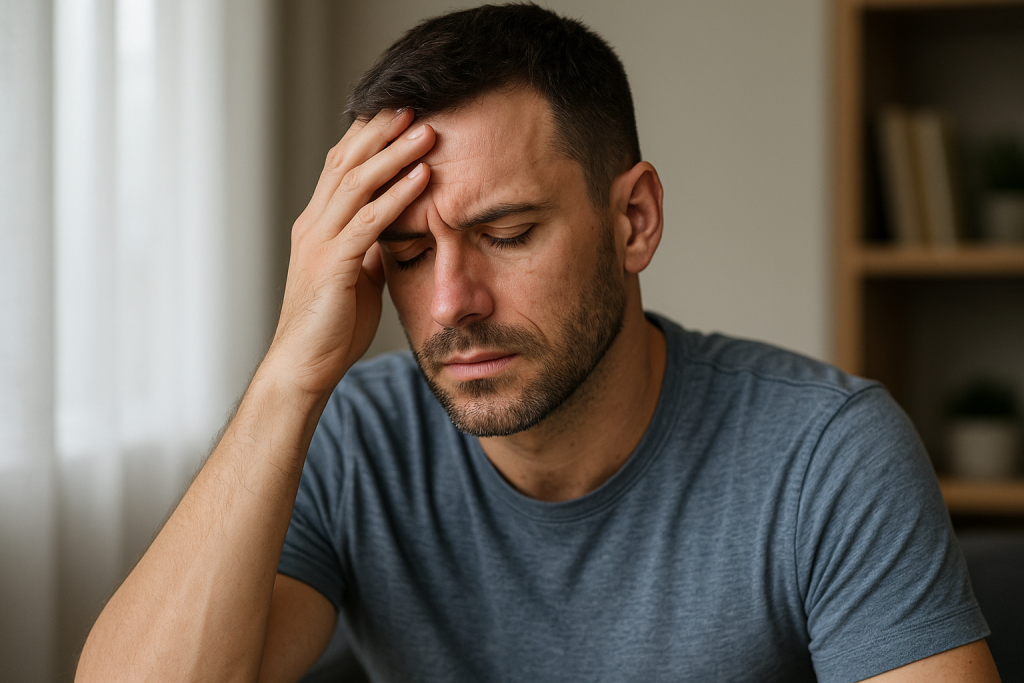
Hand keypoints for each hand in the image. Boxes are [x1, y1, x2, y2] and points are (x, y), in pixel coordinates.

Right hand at [264, 109, 434, 398]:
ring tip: (426, 131)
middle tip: (413, 104)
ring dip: (394, 155)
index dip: (367, 138)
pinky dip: (397, 197)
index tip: (398, 113)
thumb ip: (368, 250)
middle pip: (346, 163)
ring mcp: (320, 243)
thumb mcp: (357, 278)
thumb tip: (390, 232)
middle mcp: (314, 225)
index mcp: (319, 226)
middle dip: (380, 131)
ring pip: (357, 184)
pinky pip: (369, 222)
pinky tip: (421, 178)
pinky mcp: (333, 266)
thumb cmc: (332, 327)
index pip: (341, 167)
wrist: (305, 366)